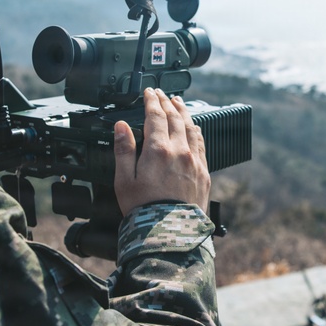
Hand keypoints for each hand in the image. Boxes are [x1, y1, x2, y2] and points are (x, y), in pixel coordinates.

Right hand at [113, 87, 210, 214]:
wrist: (170, 233)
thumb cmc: (143, 209)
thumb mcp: (124, 180)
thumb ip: (123, 150)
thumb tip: (121, 126)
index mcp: (158, 150)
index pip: (156, 116)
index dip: (152, 101)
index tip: (149, 92)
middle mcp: (180, 151)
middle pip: (175, 118)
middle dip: (167, 102)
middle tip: (162, 94)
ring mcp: (194, 162)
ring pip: (192, 128)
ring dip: (184, 113)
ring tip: (178, 103)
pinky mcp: (204, 173)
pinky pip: (202, 144)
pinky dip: (196, 131)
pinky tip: (194, 128)